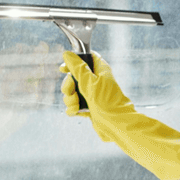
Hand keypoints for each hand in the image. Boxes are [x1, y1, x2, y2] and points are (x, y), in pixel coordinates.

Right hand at [57, 51, 179, 179]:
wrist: (116, 125)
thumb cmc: (106, 102)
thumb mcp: (89, 82)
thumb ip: (77, 68)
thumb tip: (67, 54)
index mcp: (100, 71)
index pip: (86, 59)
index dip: (73, 62)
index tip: (63, 68)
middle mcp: (96, 82)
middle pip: (74, 77)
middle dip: (68, 85)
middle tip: (70, 92)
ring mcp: (92, 95)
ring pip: (72, 92)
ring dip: (70, 99)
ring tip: (76, 105)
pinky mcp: (89, 108)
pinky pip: (74, 105)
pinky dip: (73, 109)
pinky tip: (76, 112)